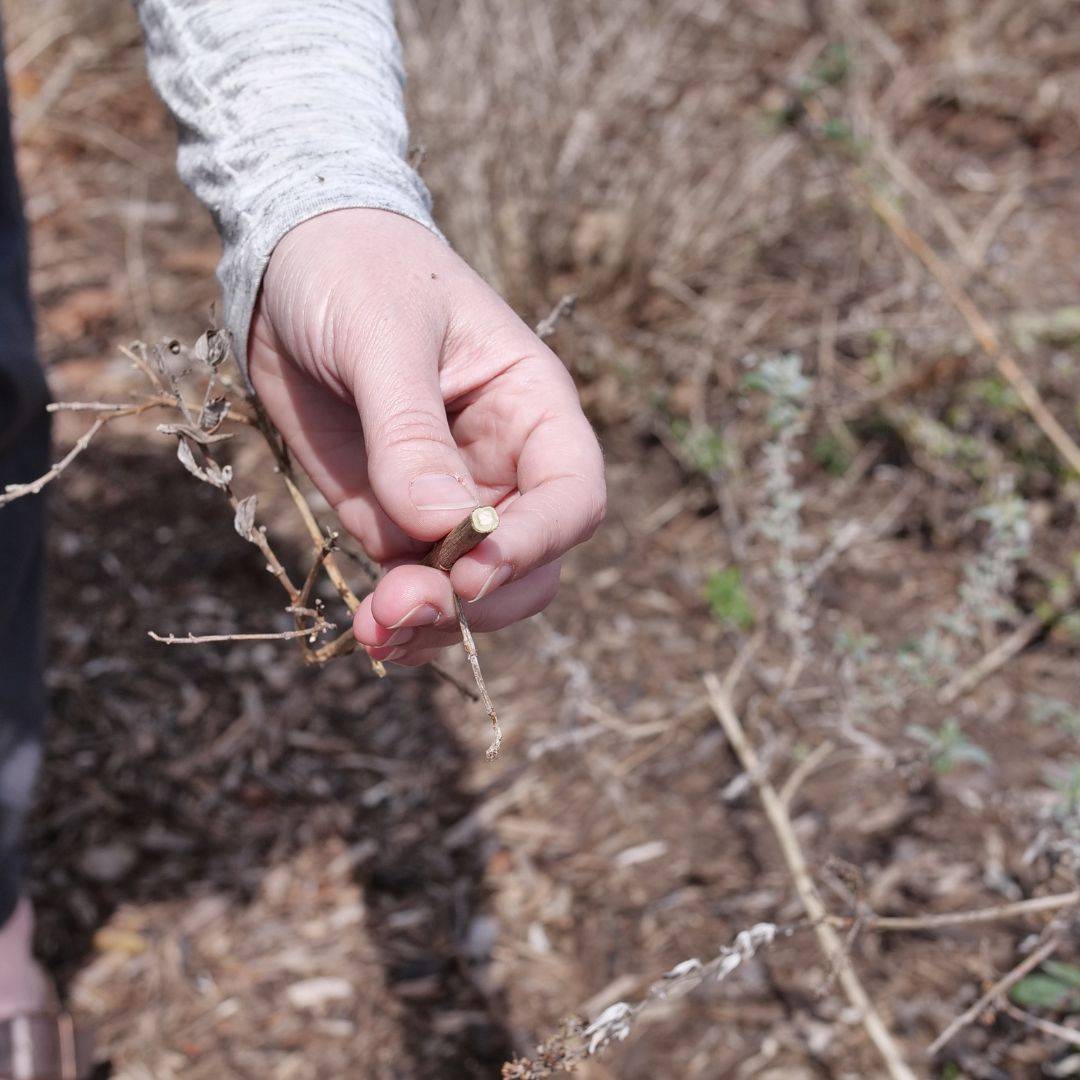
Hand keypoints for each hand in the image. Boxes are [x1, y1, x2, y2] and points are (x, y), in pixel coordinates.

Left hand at [248, 208, 604, 665]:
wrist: (289, 264)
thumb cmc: (356, 271)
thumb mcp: (383, 336)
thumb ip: (412, 434)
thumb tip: (446, 527)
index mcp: (531, 409)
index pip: (572, 497)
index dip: (535, 545)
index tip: (472, 571)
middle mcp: (503, 465)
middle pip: (528, 565)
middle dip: (475, 601)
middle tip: (402, 611)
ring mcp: (448, 500)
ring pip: (471, 593)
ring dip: (431, 625)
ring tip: (374, 635)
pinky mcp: (392, 519)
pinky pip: (411, 586)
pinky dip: (395, 619)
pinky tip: (367, 632)